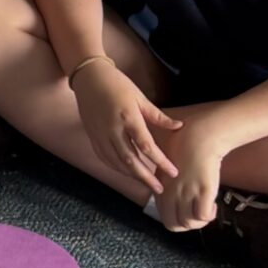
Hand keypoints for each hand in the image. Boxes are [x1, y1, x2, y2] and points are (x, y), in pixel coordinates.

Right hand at [71, 57, 181, 195]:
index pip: (146, 146)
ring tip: (145, 183)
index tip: (173, 172)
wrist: (88, 77)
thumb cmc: (117, 84)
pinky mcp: (92, 135)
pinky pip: (104, 157)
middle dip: (145, 177)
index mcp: (128, 118)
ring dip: (131, 175)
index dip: (160, 162)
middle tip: (159, 189)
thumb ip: (158, 116)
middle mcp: (112, 129)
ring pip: (115, 162)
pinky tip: (125, 172)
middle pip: (130, 160)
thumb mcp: (140, 97)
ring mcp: (100, 134)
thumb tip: (178, 126)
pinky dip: (115, 167)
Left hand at [156, 115, 225, 233]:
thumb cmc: (183, 147)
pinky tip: (213, 204)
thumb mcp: (166, 167)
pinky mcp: (203, 189)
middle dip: (189, 225)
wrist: (198, 136)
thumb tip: (172, 194)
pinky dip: (209, 215)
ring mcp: (186, 192)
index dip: (178, 219)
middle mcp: (170, 193)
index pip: (165, 218)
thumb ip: (167, 182)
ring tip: (208, 208)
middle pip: (175, 226)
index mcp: (160, 189)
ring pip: (190, 223)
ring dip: (201, 221)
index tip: (188, 211)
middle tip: (199, 214)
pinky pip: (202, 216)